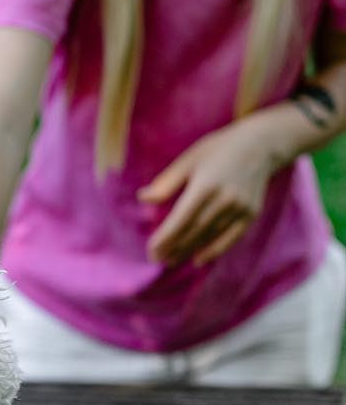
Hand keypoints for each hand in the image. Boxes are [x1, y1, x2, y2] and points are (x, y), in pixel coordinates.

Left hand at [138, 119, 276, 266]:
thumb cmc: (218, 150)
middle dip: (174, 247)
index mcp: (205, 185)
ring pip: (210, 236)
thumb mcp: (189, 159)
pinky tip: (198, 259)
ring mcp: (240, 208)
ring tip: (171, 260)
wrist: (261, 145)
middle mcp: (224, 199)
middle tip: (157, 258)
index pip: (181, 219)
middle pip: (194, 231)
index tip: (151, 250)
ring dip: (189, 250)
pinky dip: (214, 251)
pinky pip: (231, 238)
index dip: (166, 237)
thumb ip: (167, 182)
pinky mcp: (251, 213)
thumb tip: (143, 198)